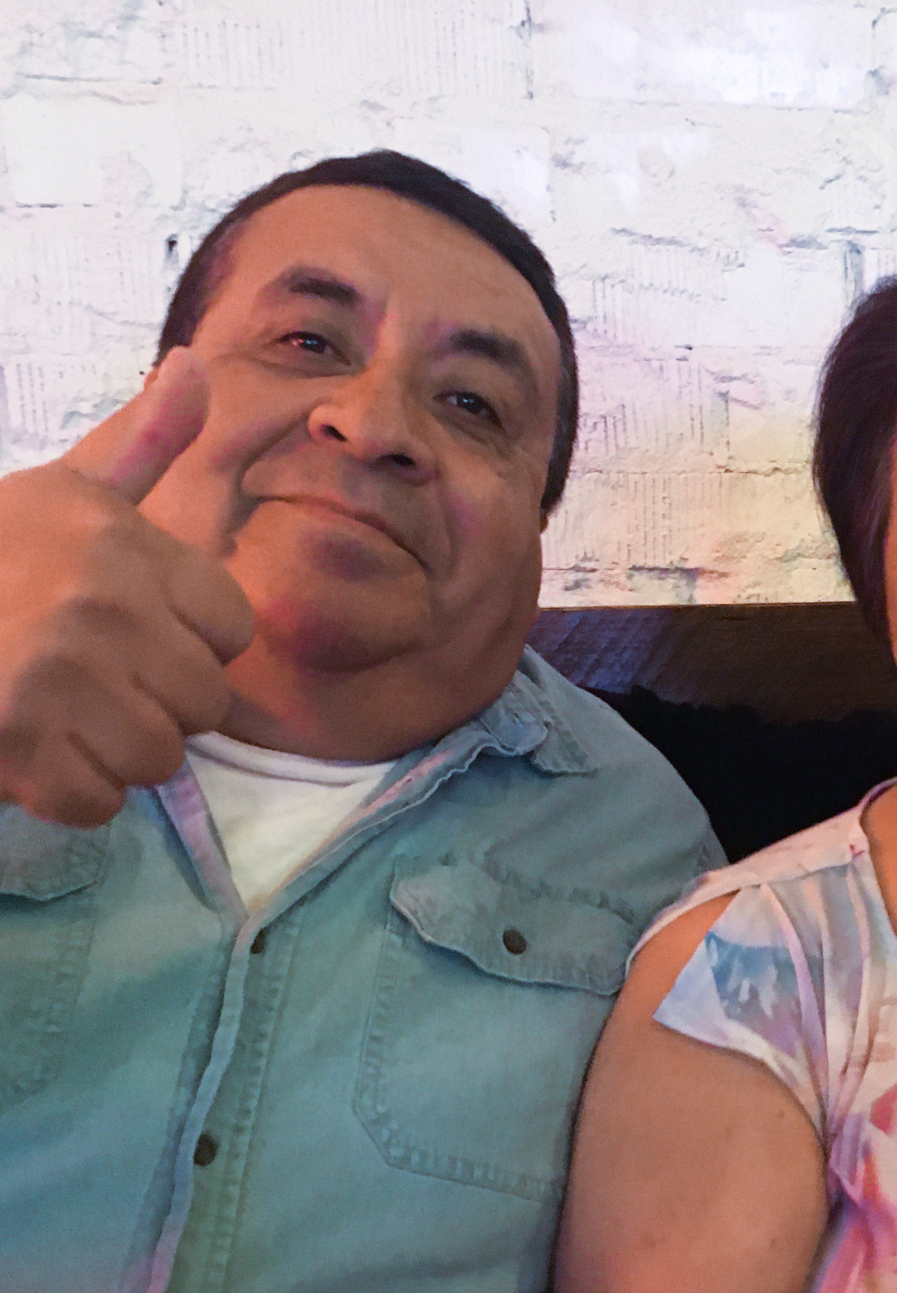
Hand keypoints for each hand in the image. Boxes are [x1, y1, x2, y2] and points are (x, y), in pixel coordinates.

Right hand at [0, 348, 253, 826]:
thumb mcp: (63, 491)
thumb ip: (143, 442)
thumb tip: (196, 366)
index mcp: (127, 548)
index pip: (234, 630)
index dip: (190, 641)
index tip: (133, 630)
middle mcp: (105, 608)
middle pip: (205, 703)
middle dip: (154, 703)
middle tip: (88, 679)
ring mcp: (63, 679)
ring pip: (160, 757)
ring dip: (113, 752)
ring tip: (58, 713)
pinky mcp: (20, 746)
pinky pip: (99, 803)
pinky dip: (66, 794)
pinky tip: (31, 753)